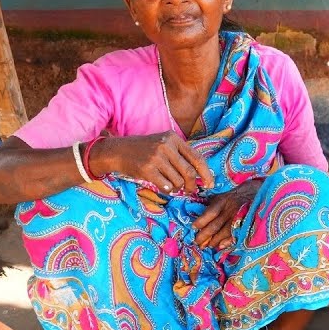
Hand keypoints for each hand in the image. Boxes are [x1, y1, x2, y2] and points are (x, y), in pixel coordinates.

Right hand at [92, 133, 213, 194]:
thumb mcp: (163, 144)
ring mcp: (156, 158)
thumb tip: (201, 174)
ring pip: (178, 181)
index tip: (210, 184)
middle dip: (192, 185)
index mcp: (173, 138)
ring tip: (172, 185)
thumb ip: (181, 156)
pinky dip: (168, 190)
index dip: (206, 173)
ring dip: (178, 188)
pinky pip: (166, 186)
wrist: (118, 151)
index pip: (197, 158)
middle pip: (189, 172)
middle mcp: (166, 146)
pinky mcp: (147, 169)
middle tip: (190, 191)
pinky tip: (164, 186)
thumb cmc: (144, 150)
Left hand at [193, 179, 262, 249]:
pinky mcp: (246, 224)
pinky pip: (235, 235)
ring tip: (207, 245)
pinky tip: (220, 246)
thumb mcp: (221, 197)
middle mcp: (231, 210)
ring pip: (224, 232)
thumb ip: (210, 206)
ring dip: (214, 241)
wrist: (253, 193)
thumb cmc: (232, 197)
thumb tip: (198, 218)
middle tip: (197, 242)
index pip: (210, 212)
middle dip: (205, 235)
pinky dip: (227, 242)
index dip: (201, 221)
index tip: (193, 228)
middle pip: (215, 225)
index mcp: (223, 201)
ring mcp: (239, 218)